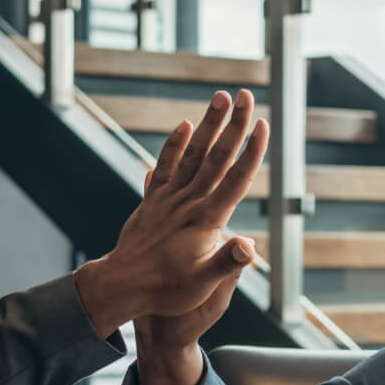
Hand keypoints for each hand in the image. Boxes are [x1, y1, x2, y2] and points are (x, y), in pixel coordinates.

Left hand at [74, 90, 268, 339]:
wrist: (121, 286)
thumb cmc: (166, 290)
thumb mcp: (202, 285)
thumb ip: (227, 263)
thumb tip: (250, 246)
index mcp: (207, 220)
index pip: (236, 179)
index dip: (252, 152)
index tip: (263, 124)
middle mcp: (189, 203)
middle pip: (217, 157)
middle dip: (234, 124)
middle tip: (246, 95)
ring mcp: (169, 198)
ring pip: (193, 153)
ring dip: (209, 124)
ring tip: (220, 96)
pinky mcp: (153, 201)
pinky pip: (166, 166)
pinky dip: (175, 144)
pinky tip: (185, 125)